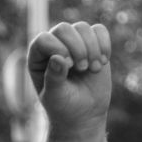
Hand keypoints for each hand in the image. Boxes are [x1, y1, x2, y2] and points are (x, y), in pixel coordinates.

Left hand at [27, 21, 111, 137]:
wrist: (83, 113)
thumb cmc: (63, 106)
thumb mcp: (55, 96)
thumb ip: (54, 78)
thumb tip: (57, 58)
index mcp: (37, 58)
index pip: (43, 40)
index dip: (58, 48)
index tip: (68, 66)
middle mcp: (53, 46)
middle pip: (63, 29)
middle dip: (77, 47)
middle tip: (82, 68)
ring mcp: (73, 44)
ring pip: (82, 28)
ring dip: (92, 47)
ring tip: (93, 68)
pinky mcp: (92, 45)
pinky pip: (99, 30)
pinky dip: (104, 44)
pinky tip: (103, 62)